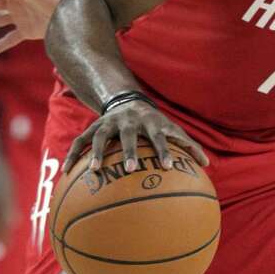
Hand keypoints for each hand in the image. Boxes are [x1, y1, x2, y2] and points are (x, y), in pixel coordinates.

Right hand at [63, 98, 209, 174]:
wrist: (127, 101)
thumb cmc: (154, 123)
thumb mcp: (170, 128)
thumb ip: (187, 145)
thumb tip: (207, 164)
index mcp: (149, 123)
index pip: (159, 136)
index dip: (164, 150)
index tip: (168, 166)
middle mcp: (128, 122)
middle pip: (128, 135)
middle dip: (130, 151)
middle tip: (132, 169)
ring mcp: (108, 124)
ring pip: (100, 137)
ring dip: (96, 153)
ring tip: (93, 171)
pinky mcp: (93, 128)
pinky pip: (80, 142)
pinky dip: (73, 155)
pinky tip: (67, 172)